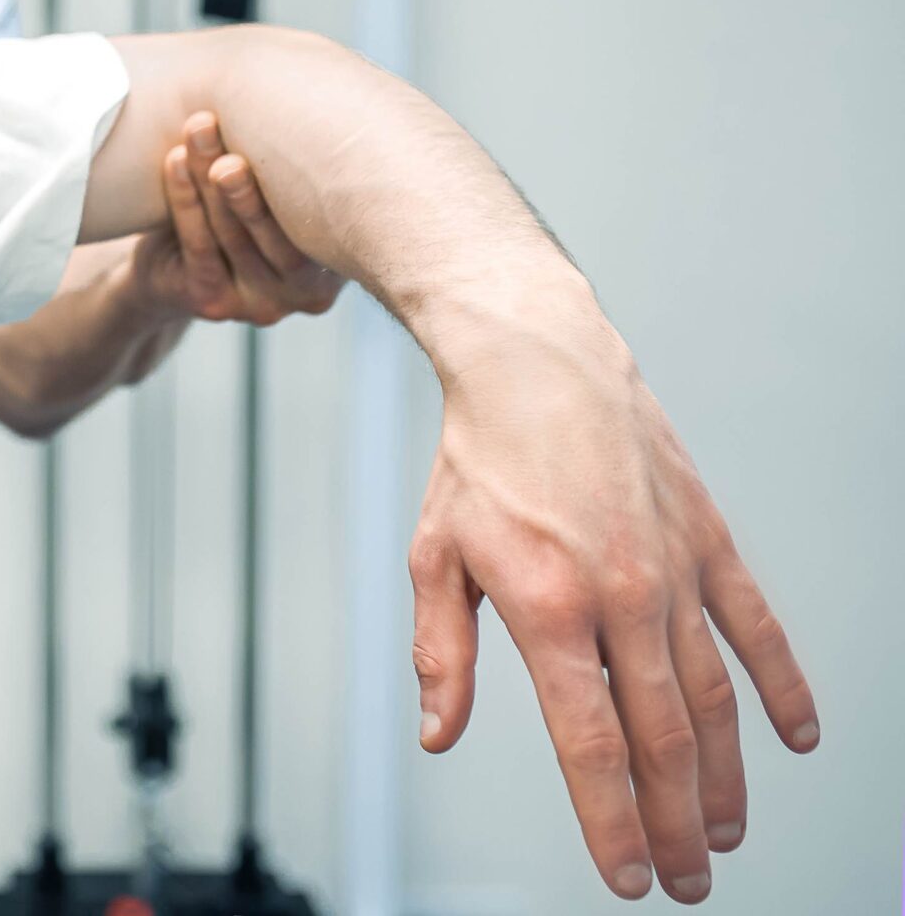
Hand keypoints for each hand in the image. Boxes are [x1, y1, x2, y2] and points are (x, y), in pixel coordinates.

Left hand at [128, 109, 344, 329]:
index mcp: (339, 258)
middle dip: (249, 171)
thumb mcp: (279, 186)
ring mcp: (263, 305)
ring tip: (198, 128)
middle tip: (228, 124)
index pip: (329, 221)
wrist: (172, 268)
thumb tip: (319, 72)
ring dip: (210, 176)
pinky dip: (185, 199)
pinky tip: (175, 161)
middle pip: (276, 228)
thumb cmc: (238, 209)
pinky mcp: (214, 304)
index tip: (293, 117)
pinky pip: (199, 246)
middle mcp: (308, 291)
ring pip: (233, 234)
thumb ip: (297, 158)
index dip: (305, 170)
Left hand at [409, 285, 817, 903]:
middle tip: (686, 882)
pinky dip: (782, 688)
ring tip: (725, 834)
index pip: (590, 744)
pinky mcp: (710, 541)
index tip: (628, 876)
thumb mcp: (434, 555)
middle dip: (675, 823)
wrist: (538, 366)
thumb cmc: (479, 463)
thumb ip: (442, 654)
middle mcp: (621, 596)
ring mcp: (675, 570)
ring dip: (726, 778)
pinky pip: (757, 629)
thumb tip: (439, 734)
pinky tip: (795, 738)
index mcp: (546, 608)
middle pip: (662, 739)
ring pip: (715, 699)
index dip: (612, 820)